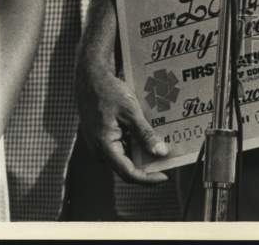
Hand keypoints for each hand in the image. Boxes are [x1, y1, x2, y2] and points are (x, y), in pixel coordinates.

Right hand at [76, 59, 169, 183]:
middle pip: (127, 166)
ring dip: (141, 151)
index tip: (165, 176)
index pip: (129, 173)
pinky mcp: (102, 138)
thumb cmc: (109, 93)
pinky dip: (134, 142)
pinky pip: (120, 146)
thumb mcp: (130, 112)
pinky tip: (147, 133)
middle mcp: (100, 152)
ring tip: (161, 143)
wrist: (90, 79)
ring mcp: (99, 145)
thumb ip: (144, 134)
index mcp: (104, 148)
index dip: (148, 179)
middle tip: (167, 158)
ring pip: (125, 156)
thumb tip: (160, 153)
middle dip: (147, 164)